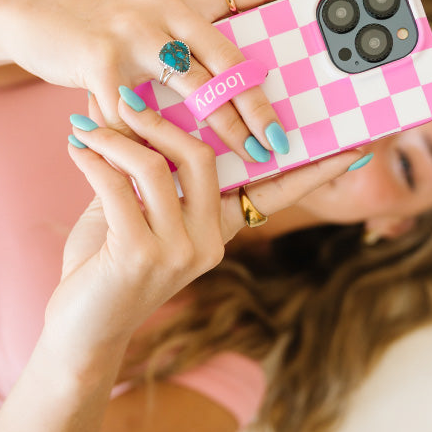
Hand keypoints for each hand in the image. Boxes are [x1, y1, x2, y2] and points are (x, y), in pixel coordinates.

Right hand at [0, 0, 357, 164]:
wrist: (28, 15)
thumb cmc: (102, 32)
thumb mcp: (153, 28)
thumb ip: (193, 48)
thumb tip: (241, 83)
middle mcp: (167, 5)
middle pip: (230, 56)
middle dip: (261, 102)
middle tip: (287, 135)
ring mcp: (134, 28)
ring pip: (194, 86)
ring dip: (225, 127)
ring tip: (254, 154)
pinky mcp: (98, 56)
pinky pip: (133, 111)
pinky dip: (145, 140)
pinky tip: (157, 161)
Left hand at [43, 93, 364, 378]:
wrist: (81, 332)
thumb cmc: (107, 267)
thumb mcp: (133, 213)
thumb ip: (144, 170)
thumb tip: (133, 103)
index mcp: (218, 231)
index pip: (278, 194)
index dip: (315, 169)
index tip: (355, 145)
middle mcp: (208, 243)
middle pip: (204, 156)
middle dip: (162, 121)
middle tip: (127, 99)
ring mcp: (179, 252)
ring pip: (158, 166)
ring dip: (116, 138)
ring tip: (86, 126)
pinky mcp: (141, 256)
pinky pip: (120, 185)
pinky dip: (93, 158)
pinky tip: (76, 147)